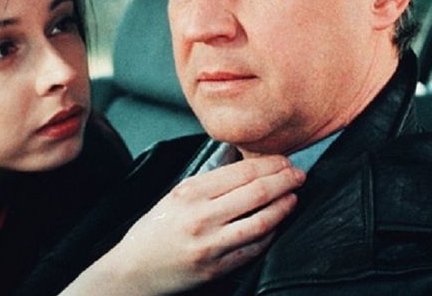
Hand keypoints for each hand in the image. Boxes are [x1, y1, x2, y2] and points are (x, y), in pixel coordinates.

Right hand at [63, 155, 303, 294]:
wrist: (132, 271)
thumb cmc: (155, 230)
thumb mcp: (176, 195)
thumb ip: (209, 181)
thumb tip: (246, 164)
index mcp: (191, 192)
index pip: (243, 171)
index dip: (271, 164)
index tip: (285, 161)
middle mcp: (201, 216)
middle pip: (257, 192)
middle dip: (284, 181)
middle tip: (299, 174)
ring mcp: (210, 244)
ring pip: (261, 221)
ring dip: (284, 207)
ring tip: (294, 197)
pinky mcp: (215, 268)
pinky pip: (253, 249)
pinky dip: (270, 234)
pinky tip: (277, 224)